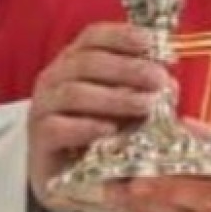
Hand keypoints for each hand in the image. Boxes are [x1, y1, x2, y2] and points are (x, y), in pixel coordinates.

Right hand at [28, 23, 168, 211]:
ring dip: (114, 98)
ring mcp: (44, 107)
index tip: (152, 43)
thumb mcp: (130, 106)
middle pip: (87, 62)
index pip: (94, 37)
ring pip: (74, 93)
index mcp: (77, 61)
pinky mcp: (40, 139)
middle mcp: (56, 78)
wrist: (70, 176)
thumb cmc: (104, 131)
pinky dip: (86, 127)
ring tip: (145, 106)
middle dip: (127, 68)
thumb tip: (170, 84)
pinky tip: (110, 131)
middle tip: (159, 80)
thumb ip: (147, 92)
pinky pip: (58, 127)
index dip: (122, 35)